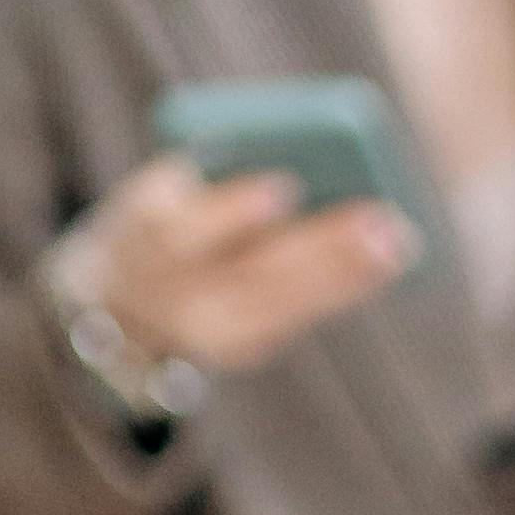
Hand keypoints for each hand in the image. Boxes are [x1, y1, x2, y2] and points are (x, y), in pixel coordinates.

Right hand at [71, 154, 410, 377]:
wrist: (120, 300)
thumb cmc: (162, 215)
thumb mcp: (166, 187)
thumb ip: (218, 175)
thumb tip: (304, 166)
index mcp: (143, 232)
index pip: (186, 227)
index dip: (234, 209)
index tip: (284, 186)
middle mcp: (173, 292)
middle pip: (251, 271)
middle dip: (320, 245)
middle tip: (378, 218)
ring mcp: (210, 330)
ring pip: (283, 302)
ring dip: (346, 273)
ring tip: (394, 242)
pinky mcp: (242, 348)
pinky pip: (297, 317)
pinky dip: (342, 290)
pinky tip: (383, 266)